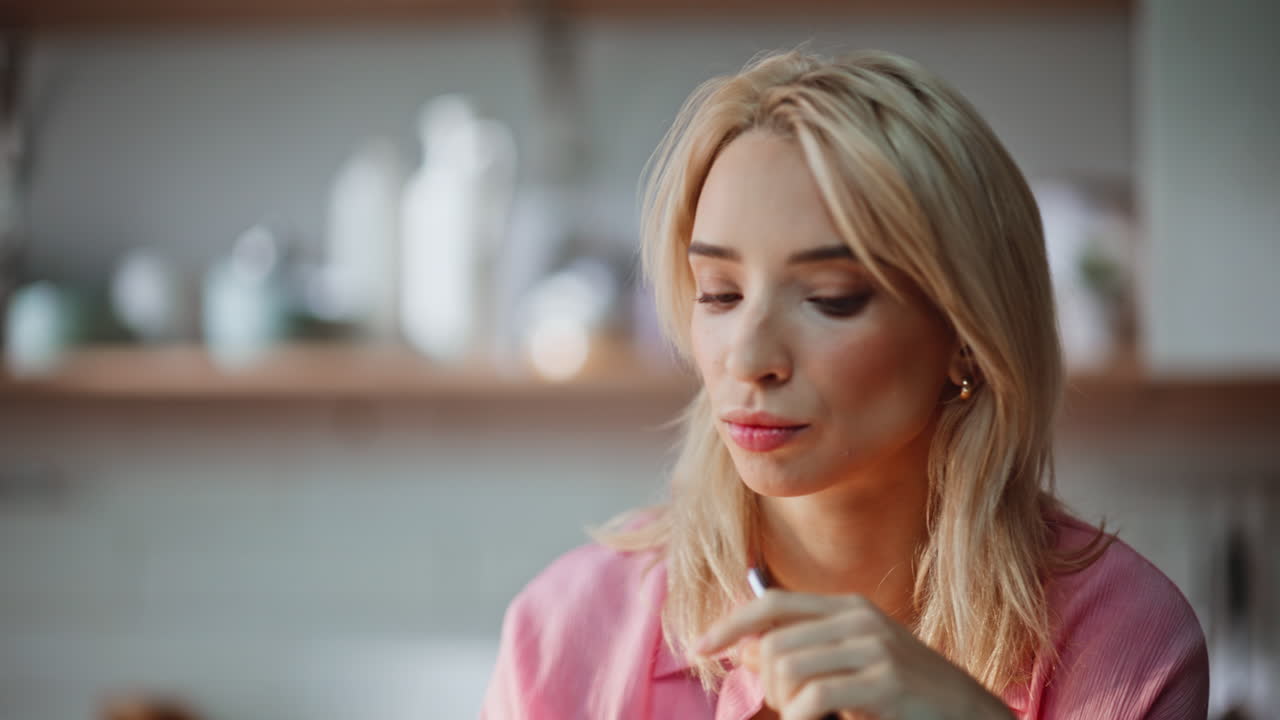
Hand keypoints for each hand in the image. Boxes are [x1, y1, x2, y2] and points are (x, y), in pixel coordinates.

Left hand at [695, 589, 1015, 719]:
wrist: (972, 716)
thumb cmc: (906, 699)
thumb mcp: (854, 666)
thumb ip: (807, 653)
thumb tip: (745, 650)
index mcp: (849, 608)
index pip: (772, 604)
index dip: (730, 623)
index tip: (700, 647)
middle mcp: (859, 619)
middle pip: (772, 645)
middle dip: (765, 686)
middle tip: (790, 709)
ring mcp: (874, 647)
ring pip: (786, 669)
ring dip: (785, 705)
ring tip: (808, 717)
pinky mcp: (885, 681)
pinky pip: (813, 698)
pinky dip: (800, 719)